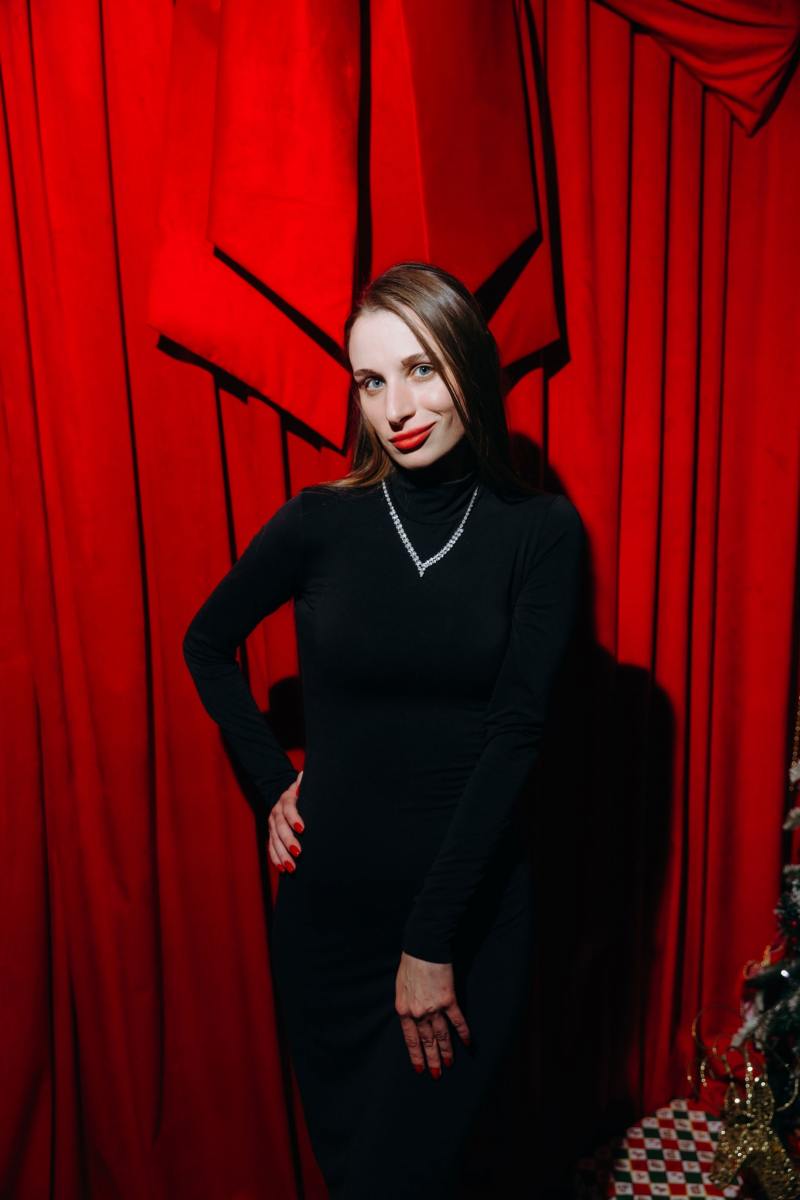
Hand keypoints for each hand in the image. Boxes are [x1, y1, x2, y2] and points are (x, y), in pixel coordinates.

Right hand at [268, 769, 303, 873]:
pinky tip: (283, 868)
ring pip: (274, 841)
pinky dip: (276, 859)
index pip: (288, 809)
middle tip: (298, 852)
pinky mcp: (270, 835)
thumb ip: (303, 784)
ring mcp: (272, 825)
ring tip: (291, 866)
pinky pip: (271, 848)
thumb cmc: (300, 794)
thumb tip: (304, 775)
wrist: (284, 797)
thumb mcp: (302, 786)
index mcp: (285, 800)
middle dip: (288, 841)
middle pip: (280, 828)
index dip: (294, 818)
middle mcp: (276, 813)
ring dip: (282, 854)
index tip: (302, 828)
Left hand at [394, 952, 470, 1076]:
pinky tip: (467, 1043)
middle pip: (426, 1041)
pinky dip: (463, 1033)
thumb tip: (412, 1015)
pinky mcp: (448, 1000)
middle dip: (431, 1059)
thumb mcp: (401, 986)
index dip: (415, 1055)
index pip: (410, 1039)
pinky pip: (457, 1021)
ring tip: (449, 1064)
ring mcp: (434, 1008)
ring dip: (446, 1051)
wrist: (423, 948)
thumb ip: (407, 1004)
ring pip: (441, 1035)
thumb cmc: (410, 963)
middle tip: (436, 1074)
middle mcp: (418, 1013)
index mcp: (404, 1010)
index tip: (419, 1068)